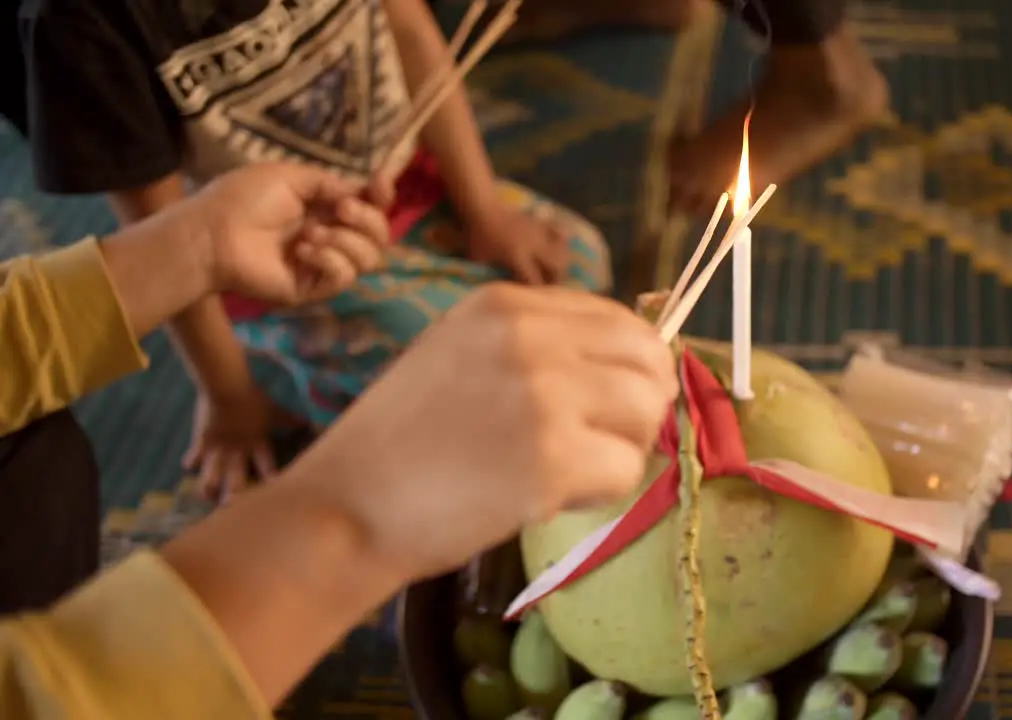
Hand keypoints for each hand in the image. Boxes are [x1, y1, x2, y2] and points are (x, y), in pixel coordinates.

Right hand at [185, 386, 279, 501]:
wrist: (226, 385)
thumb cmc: (253, 398)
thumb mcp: (274, 410)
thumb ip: (289, 420)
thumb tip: (307, 422)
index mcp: (258, 444)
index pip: (268, 469)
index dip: (272, 483)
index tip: (275, 500)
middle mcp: (238, 452)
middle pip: (236, 482)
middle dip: (234, 498)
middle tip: (233, 510)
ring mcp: (218, 449)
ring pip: (211, 478)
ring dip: (209, 489)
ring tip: (209, 498)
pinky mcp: (201, 442)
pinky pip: (192, 459)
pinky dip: (191, 464)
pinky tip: (190, 468)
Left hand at [192, 162, 393, 303]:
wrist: (214, 233)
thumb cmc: (244, 199)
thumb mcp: (289, 177)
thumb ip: (330, 184)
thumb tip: (361, 194)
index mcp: (325, 208)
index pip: (371, 207)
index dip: (382, 197)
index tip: (380, 184)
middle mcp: (331, 236)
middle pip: (379, 236)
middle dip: (368, 219)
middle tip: (340, 210)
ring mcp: (324, 265)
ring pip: (369, 259)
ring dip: (345, 241)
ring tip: (309, 234)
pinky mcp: (314, 288)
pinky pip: (344, 277)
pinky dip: (329, 260)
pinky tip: (302, 252)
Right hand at [293, 283, 678, 579]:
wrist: (347, 507)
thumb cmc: (401, 440)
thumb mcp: (461, 354)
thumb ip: (537, 346)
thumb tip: (626, 367)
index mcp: (505, 303)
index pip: (617, 318)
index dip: (631, 364)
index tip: (615, 400)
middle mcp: (530, 335)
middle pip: (647, 359)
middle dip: (643, 404)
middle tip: (611, 440)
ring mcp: (545, 394)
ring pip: (644, 414)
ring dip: (621, 449)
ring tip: (569, 470)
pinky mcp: (554, 458)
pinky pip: (625, 471)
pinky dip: (600, 493)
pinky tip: (549, 497)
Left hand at [465, 204, 569, 285]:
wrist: (480, 207)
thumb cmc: (476, 236)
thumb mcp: (478, 260)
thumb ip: (491, 275)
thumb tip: (502, 290)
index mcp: (517, 256)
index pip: (535, 280)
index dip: (536, 293)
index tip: (533, 299)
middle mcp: (533, 245)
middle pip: (557, 267)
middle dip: (555, 279)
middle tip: (547, 286)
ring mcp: (538, 233)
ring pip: (562, 251)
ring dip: (560, 263)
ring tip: (553, 271)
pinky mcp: (539, 224)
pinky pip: (559, 233)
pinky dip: (561, 242)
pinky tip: (556, 249)